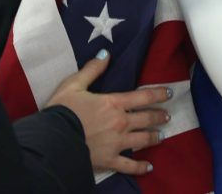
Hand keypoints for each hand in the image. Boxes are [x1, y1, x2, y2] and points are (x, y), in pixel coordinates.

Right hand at [47, 50, 170, 174]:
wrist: (52, 139)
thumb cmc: (61, 110)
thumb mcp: (74, 84)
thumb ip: (92, 69)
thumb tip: (106, 54)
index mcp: (113, 103)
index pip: (143, 96)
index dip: (158, 94)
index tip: (169, 93)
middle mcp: (120, 123)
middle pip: (146, 118)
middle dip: (159, 116)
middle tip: (167, 116)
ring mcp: (117, 143)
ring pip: (142, 140)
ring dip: (154, 137)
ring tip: (161, 136)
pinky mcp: (110, 160)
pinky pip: (129, 166)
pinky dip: (140, 167)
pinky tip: (148, 167)